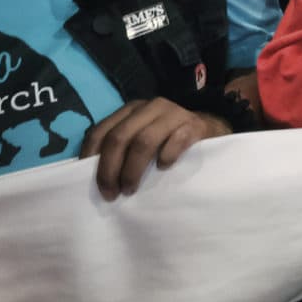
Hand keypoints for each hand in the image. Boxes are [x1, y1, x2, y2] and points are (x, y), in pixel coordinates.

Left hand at [81, 97, 230, 199]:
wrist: (212, 129)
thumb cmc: (169, 140)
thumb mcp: (142, 139)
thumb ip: (121, 148)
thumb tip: (89, 174)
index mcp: (131, 110)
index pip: (101, 130)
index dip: (92, 158)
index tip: (91, 185)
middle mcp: (150, 107)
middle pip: (120, 137)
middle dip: (110, 169)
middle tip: (111, 194)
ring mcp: (174, 114)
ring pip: (144, 140)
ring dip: (133, 169)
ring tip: (131, 190)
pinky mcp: (195, 124)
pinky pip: (178, 139)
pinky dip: (167, 155)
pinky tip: (163, 167)